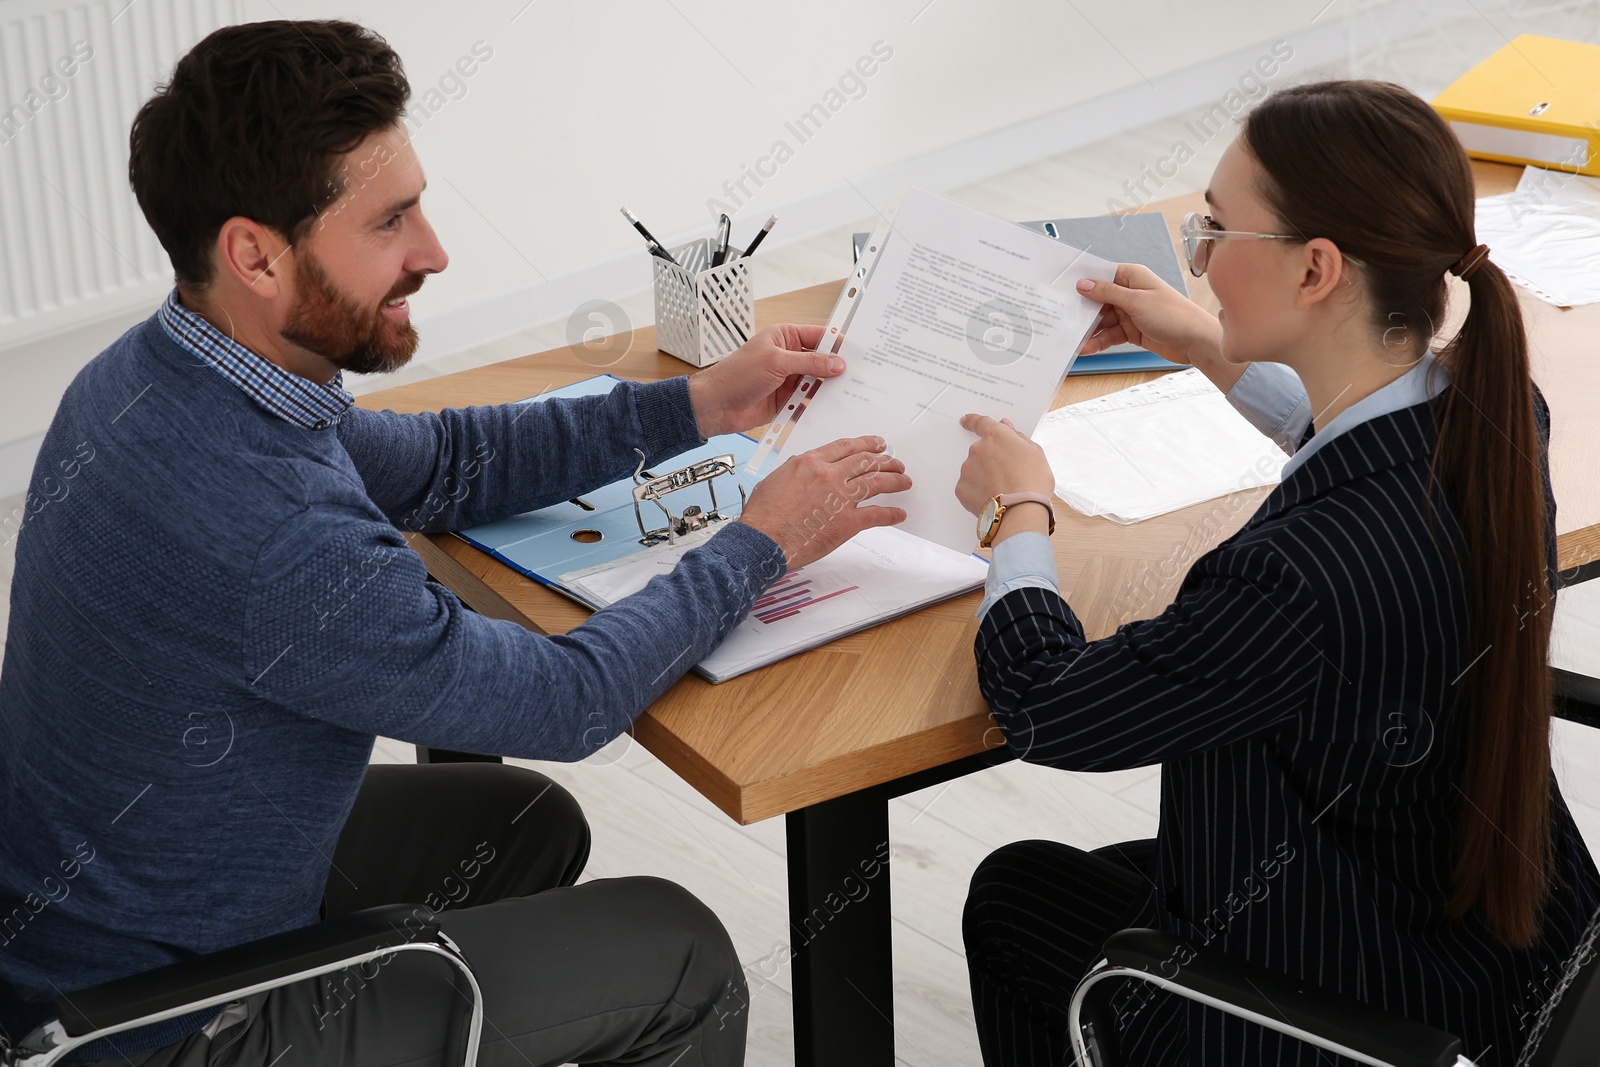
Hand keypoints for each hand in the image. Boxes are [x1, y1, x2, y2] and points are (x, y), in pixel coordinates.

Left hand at [687, 323, 843, 437]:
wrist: (716, 406)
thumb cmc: (736, 376)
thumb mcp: (776, 362)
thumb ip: (809, 363)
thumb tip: (836, 363)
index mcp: (784, 338)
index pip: (818, 336)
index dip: (837, 343)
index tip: (856, 351)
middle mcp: (788, 357)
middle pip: (821, 361)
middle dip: (837, 368)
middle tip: (858, 374)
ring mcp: (788, 380)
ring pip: (817, 383)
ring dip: (829, 389)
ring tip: (850, 393)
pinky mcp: (787, 401)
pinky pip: (808, 403)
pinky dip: (818, 406)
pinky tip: (831, 409)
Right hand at [738, 436, 909, 569]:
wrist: (763, 540)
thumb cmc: (763, 515)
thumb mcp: (777, 479)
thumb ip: (798, 471)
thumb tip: (808, 471)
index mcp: (810, 462)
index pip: (845, 447)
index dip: (865, 444)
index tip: (876, 444)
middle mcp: (828, 474)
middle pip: (866, 461)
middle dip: (885, 460)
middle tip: (895, 462)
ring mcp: (840, 497)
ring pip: (876, 482)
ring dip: (895, 480)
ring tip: (904, 481)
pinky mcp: (847, 521)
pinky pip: (876, 514)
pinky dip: (891, 513)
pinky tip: (899, 513)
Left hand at [955, 414, 1054, 518]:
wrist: (1021, 512)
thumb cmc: (1033, 482)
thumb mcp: (1035, 453)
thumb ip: (1017, 436)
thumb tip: (1005, 425)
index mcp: (996, 436)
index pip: (980, 423)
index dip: (972, 421)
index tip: (965, 420)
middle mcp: (977, 449)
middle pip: (981, 451)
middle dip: (990, 460)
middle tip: (1006, 475)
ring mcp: (967, 469)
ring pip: (975, 469)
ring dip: (984, 476)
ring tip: (1002, 490)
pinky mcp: (961, 488)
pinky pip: (969, 486)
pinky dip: (978, 491)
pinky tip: (992, 498)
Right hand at [1076, 262, 1221, 366]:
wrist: (1195, 341)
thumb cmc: (1175, 315)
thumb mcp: (1137, 301)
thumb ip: (1108, 293)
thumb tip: (1084, 284)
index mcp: (1133, 277)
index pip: (1101, 275)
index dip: (1083, 282)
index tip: (1063, 289)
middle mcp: (1130, 292)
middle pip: (1098, 300)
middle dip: (1082, 311)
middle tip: (1063, 319)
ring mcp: (1130, 312)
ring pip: (1102, 320)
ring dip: (1090, 331)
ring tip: (1075, 340)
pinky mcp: (1132, 330)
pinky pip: (1110, 334)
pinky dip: (1099, 341)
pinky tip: (1088, 347)